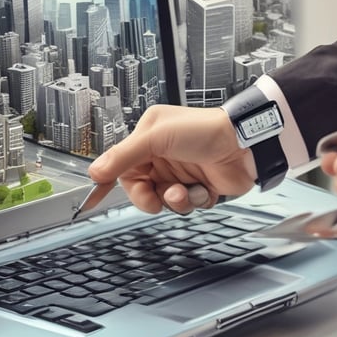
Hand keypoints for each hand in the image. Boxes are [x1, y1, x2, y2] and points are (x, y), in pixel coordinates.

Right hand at [88, 105, 256, 214]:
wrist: (244, 146)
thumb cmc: (204, 131)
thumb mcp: (156, 138)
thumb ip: (124, 155)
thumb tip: (95, 171)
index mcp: (148, 138)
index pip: (121, 164)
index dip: (106, 182)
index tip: (93, 200)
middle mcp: (162, 155)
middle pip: (139, 188)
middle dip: (147, 197)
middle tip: (153, 199)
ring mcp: (180, 172)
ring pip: (162, 200)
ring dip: (172, 200)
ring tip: (184, 191)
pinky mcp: (197, 187)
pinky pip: (184, 205)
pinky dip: (192, 201)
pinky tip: (202, 190)